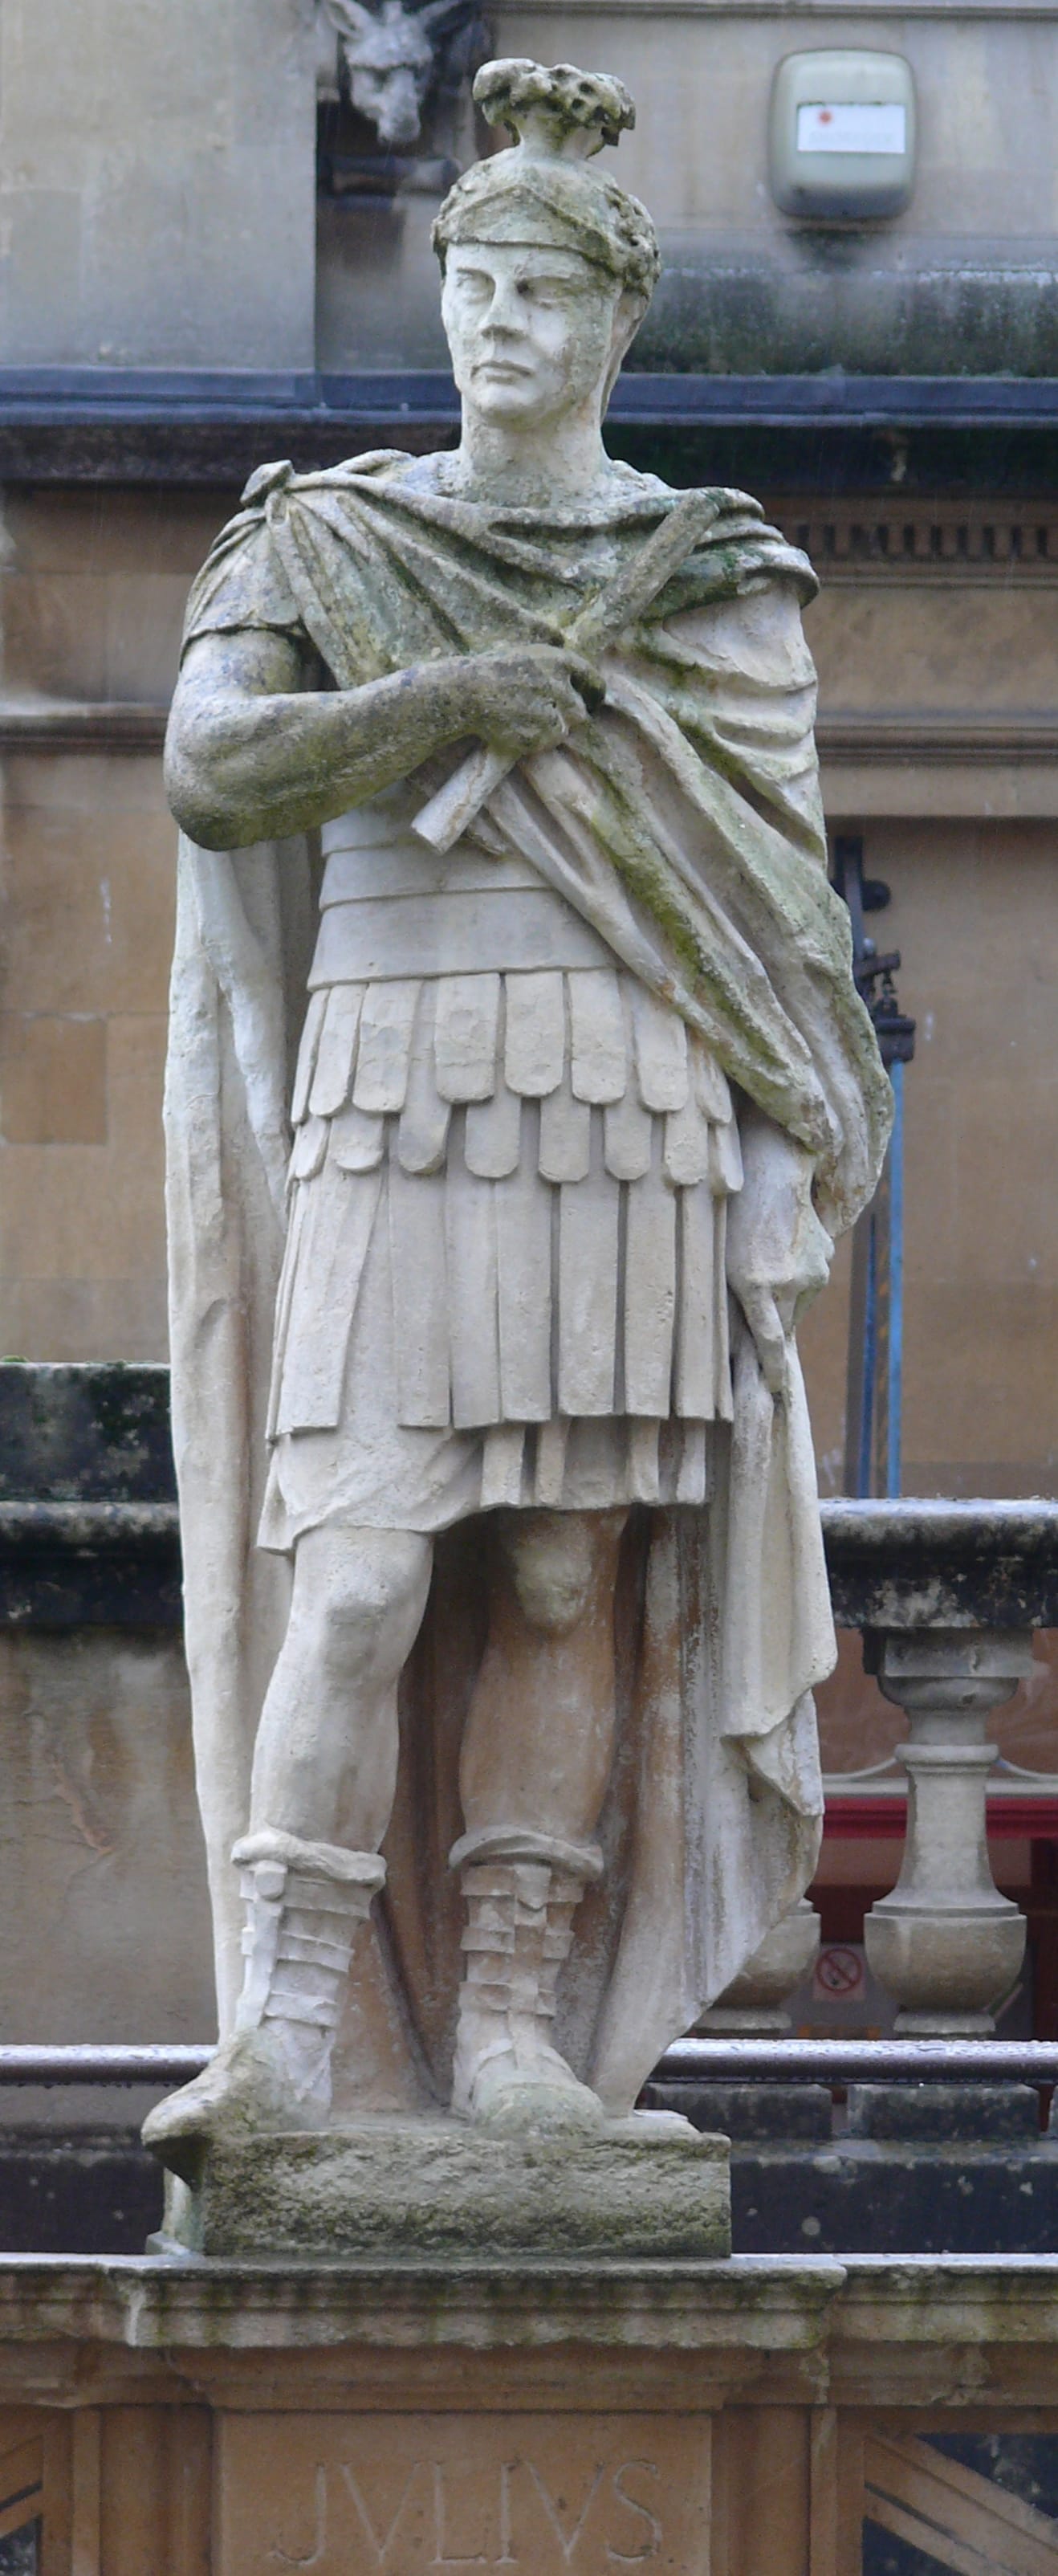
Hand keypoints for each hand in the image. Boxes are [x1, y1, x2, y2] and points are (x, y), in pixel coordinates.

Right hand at [458, 644, 604, 759]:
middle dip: (568, 713)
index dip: (594, 692)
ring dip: (550, 727)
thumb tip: (577, 683)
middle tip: (545, 712)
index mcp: (560, 662)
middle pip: (580, 710)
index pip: (593, 680)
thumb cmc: (493, 671)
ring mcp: (553, 715)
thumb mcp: (528, 655)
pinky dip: (536, 739)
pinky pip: (546, 743)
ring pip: (564, 729)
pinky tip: (515, 727)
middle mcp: (562, 688)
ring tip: (522, 717)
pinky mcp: (541, 737)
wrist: (468, 694)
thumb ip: (555, 667)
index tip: (592, 699)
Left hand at [725, 1107, 833, 1395]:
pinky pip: (810, 1280)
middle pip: (784, 1325)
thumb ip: (728, 1297)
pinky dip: (796, 1277)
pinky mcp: (825, 1256)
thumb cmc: (730, 1213)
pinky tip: (778, 1250)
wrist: (771, 1168)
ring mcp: (812, 1269)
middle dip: (773, 1329)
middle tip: (758, 1324)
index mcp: (755, 1286)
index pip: (770, 1344)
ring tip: (763, 1268)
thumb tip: (732, 1338)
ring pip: (798, 1302)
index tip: (774, 1390)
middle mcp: (788, 1283)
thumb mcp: (716, 1258)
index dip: (771, 1372)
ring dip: (783, 1299)